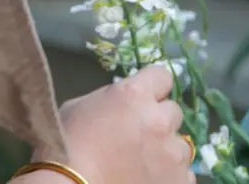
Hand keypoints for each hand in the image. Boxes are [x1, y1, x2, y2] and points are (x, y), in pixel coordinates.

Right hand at [46, 65, 194, 183]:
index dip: (153, 88)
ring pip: (181, 146)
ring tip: (145, 165)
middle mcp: (159, 120)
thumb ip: (108, 100)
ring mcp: (171, 155)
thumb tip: (119, 105)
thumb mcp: (78, 107)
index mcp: (134, 95)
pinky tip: (149, 180)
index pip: (162, 76)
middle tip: (139, 137)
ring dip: (166, 151)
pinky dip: (169, 177)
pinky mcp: (178, 182)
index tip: (144, 100)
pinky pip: (184, 175)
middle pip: (174, 111)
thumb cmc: (64, 147)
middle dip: (158, 121)